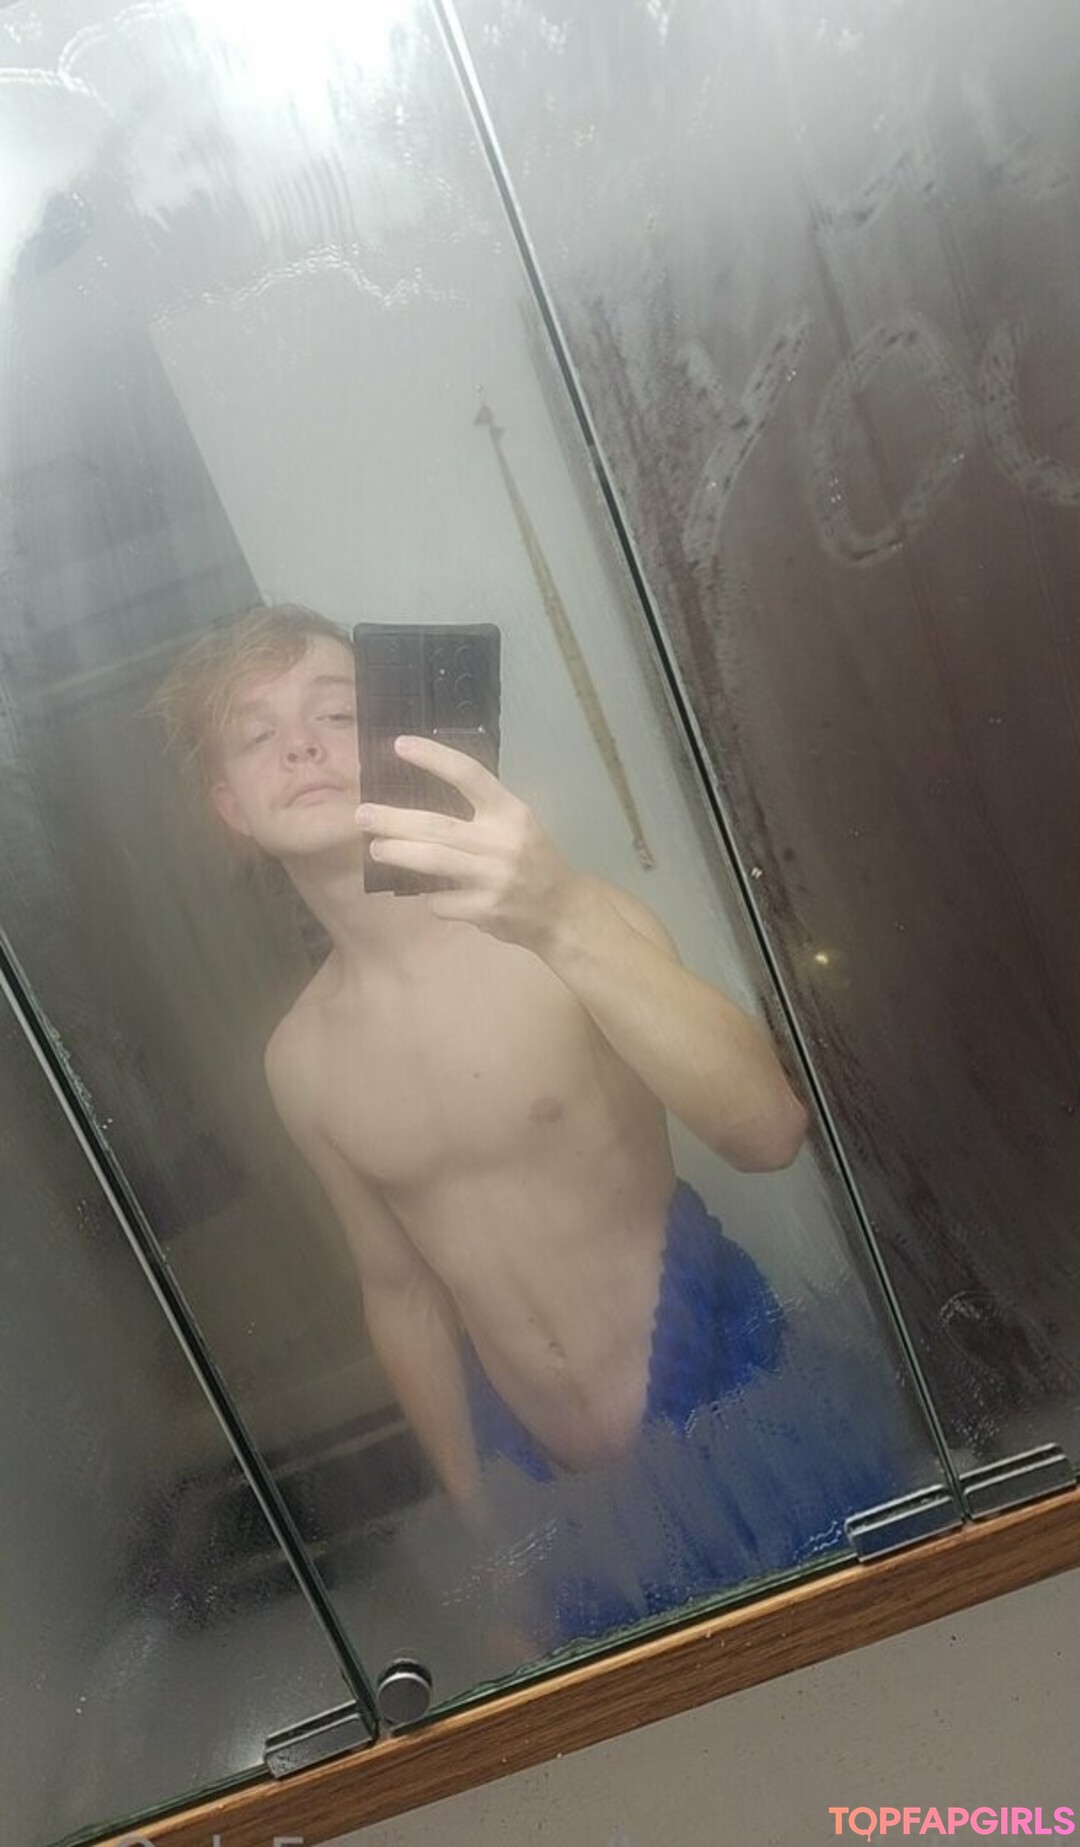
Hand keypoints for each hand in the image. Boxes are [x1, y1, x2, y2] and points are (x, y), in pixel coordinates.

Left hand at [356, 736, 576, 949]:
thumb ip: (479, 813)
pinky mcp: (485, 909)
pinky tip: (436, 895)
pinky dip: (432, 898)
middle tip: (363, 814)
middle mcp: (503, 842)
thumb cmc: (532, 860)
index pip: (469, 775)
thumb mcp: (516, 825)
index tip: (399, 745)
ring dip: (398, 853)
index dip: (433, 758)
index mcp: (511, 812)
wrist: (562, 910)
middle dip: (394, 820)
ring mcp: (493, 878)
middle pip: (437, 826)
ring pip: (433, 861)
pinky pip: (442, 901)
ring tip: (376, 848)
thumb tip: (419, 809)